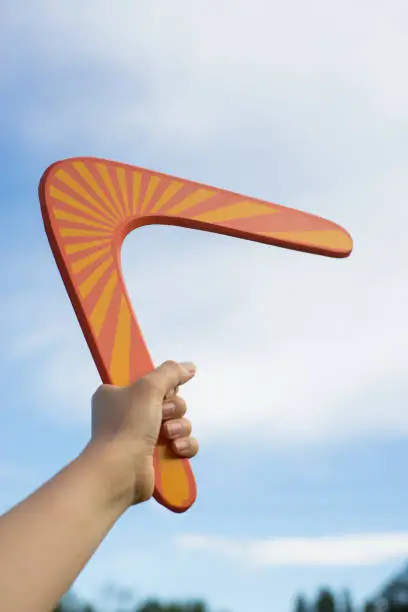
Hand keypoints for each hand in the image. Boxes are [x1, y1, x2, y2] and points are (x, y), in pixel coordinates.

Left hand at [90, 360, 198, 507]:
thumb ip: (171, 372)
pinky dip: (184, 446)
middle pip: (169, 402)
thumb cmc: (127, 424)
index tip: (164, 390)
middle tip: (162, 414)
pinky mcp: (155, 458)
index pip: (149, 382)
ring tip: (168, 435)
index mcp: (116, 395)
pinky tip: (176, 449)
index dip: (162, 385)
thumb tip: (189, 367)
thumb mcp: (149, 387)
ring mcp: (141, 438)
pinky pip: (182, 445)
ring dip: (180, 427)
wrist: (119, 471)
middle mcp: (127, 415)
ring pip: (179, 423)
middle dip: (174, 408)